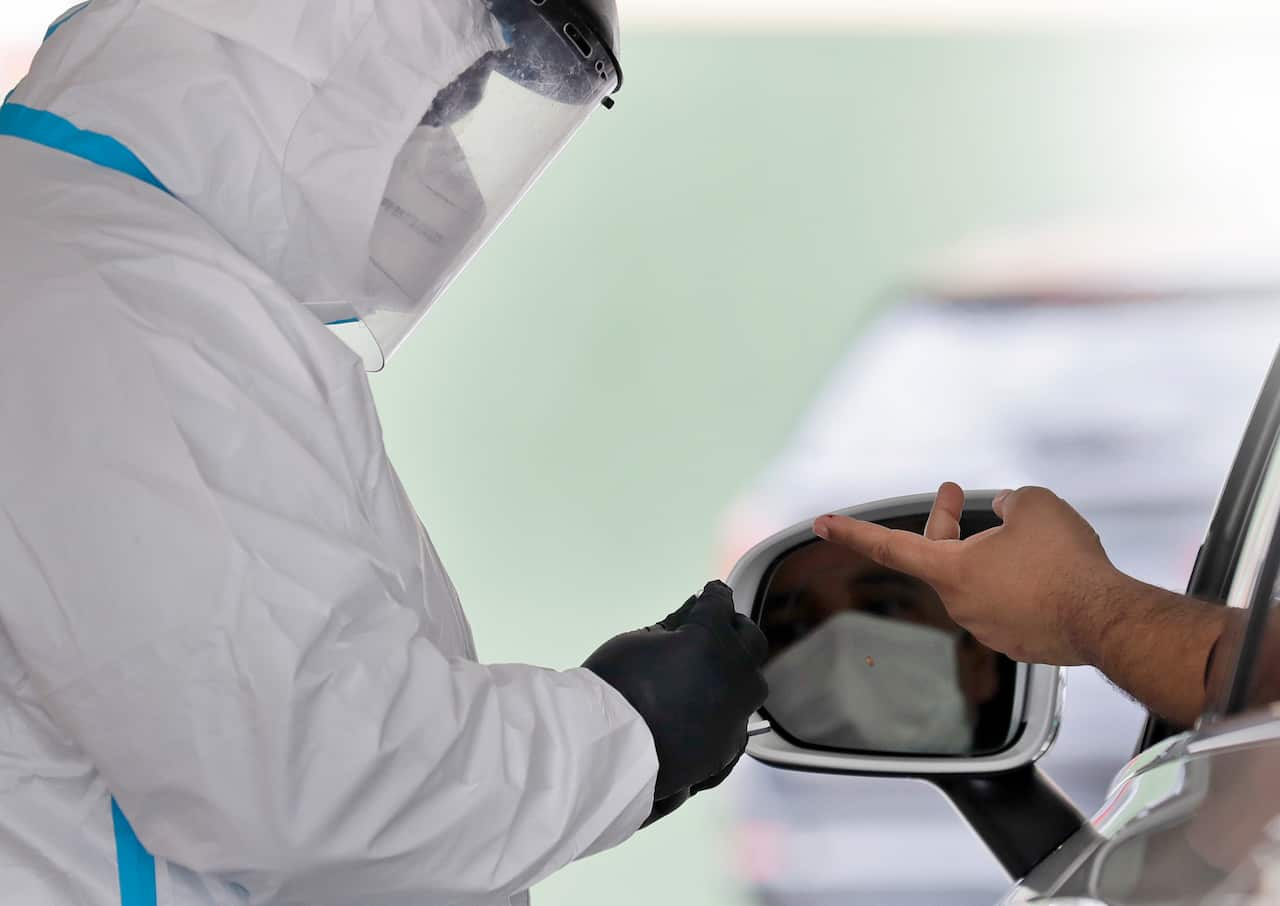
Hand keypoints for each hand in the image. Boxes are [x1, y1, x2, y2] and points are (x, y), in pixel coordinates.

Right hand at [582, 581, 768, 819]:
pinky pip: (737, 719)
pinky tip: (704, 711)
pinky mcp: (729, 745)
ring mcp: (737, 711)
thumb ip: (673, 626)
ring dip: (736, 672)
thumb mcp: (638, 640)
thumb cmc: (615, 686)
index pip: (720, 604)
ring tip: (710, 674)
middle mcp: (735, 672)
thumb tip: (690, 615)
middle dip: (735, 630)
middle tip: (716, 630)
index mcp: (712, 638)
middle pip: (750, 640)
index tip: (710, 594)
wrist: (607, 750)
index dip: (713, 596)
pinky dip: (725, 710)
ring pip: (751, 683)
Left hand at [814, 484, 1135, 665]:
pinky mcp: (1018, 644)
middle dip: (946, 522)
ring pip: (980, 581)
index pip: (889, 546)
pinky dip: (1021, 585)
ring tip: (1034, 539)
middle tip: (953, 492)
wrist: (1108, 620)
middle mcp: (961, 604)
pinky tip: (1051, 574)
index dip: (852, 531)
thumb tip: (1006, 511)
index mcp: (950, 571)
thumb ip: (1009, 502)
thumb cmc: (1066, 562)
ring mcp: (988, 628)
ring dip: (995, 556)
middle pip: (941, 556)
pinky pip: (1010, 604)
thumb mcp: (1035, 505)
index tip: (822, 524)